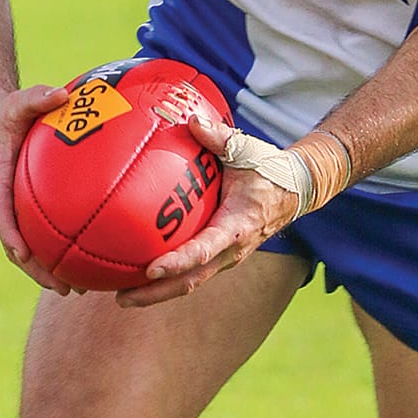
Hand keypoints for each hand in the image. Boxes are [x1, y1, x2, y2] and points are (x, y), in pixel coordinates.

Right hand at [0, 82, 75, 281]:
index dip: (11, 235)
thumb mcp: (19, 100)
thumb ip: (37, 97)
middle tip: (61, 287)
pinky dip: (55, 255)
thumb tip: (61, 93)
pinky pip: (39, 238)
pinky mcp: (25, 213)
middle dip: (35, 269)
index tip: (24, 254)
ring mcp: (12, 210)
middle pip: (14, 244)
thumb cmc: (8, 112)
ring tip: (75, 291)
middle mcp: (1, 202)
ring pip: (26, 249)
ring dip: (47, 272)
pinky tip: (83, 267)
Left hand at [115, 102, 301, 307]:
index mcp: (237, 227)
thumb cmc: (268, 169)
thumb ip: (219, 138)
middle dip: (155, 292)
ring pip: (190, 283)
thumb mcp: (247, 150)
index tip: (151, 268)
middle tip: (121, 297)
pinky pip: (192, 273)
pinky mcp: (221, 255)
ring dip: (156, 293)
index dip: (178, 262)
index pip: (205, 250)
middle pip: (191, 281)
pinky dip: (167, 279)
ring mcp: (226, 257)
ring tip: (121, 296)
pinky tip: (138, 276)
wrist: (295, 190)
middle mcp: (231, 250)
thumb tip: (191, 121)